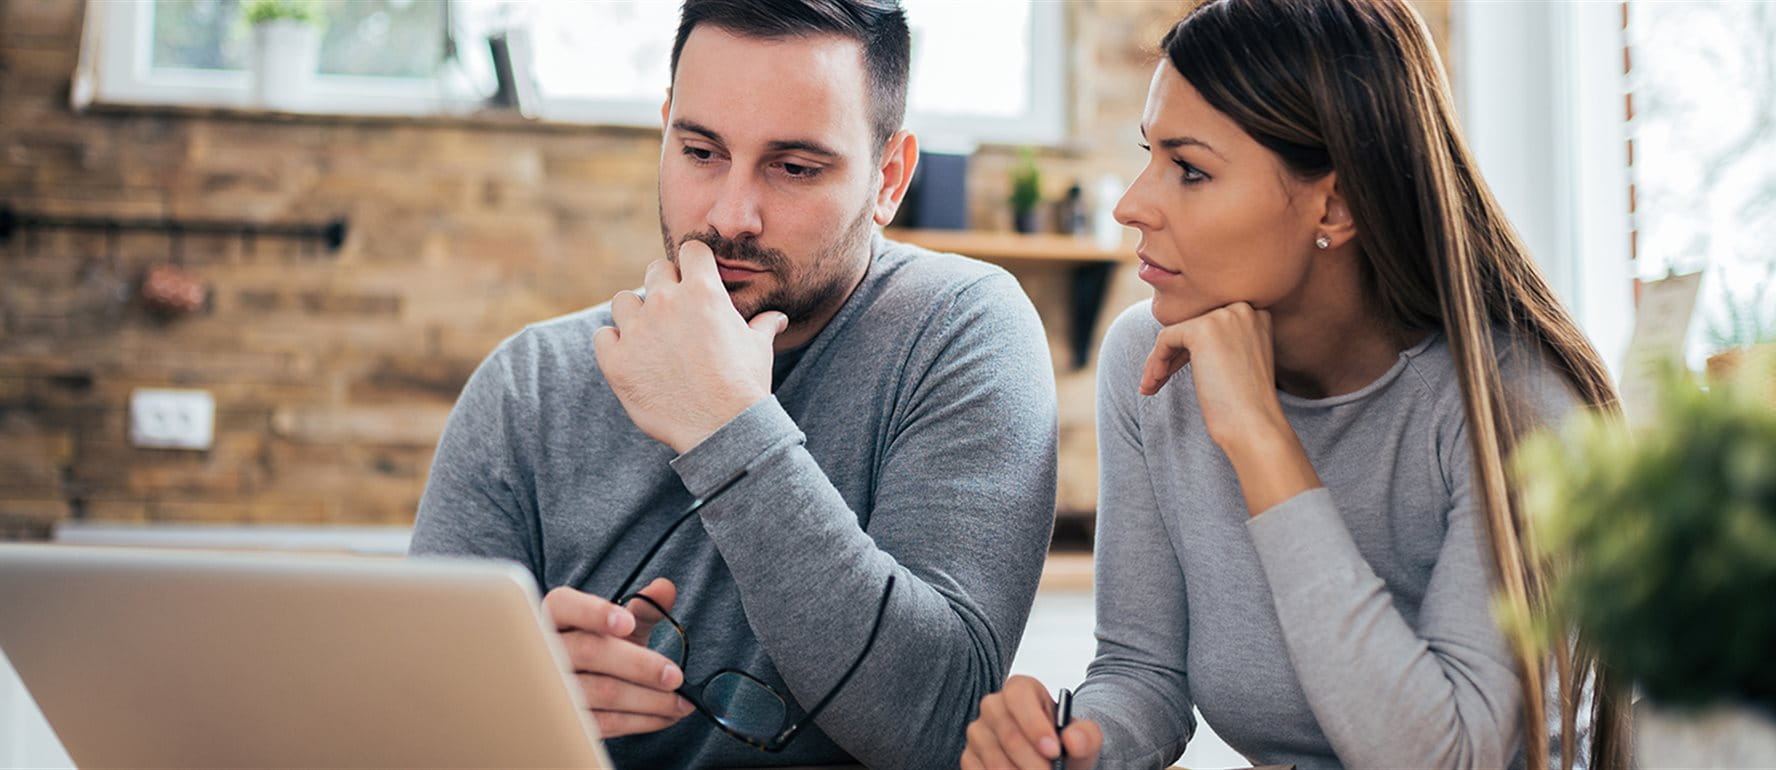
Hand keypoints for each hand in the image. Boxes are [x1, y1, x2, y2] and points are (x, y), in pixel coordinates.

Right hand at [542, 578, 694, 736]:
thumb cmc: (598, 646)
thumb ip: (643, 606)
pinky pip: (605, 722)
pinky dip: (642, 720)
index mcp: (557, 615)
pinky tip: (665, 715)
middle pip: (590, 652)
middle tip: (674, 676)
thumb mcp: (617, 624)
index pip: (564, 605)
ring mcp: (552, 687)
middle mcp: (546, 649)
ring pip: (602, 692)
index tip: (627, 622)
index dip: (594, 613)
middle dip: (639, 665)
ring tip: (680, 702)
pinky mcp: (566, 719)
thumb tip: (665, 588)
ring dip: (649, 700)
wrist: (578, 687)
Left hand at [593, 240, 788, 453]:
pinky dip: (613, 344)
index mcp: (703, 291)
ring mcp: (637, 331)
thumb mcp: (759, 349)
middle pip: (655, 270)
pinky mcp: (616, 360)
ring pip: (623, 301)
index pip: (691, 250)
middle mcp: (666, 302)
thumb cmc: (744, 386)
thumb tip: (776, 318)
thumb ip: (762, 325)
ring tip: (648, 336)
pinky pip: (602, 336)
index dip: (694, 264)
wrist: (721, 428)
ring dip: (634, 313)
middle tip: (674, 312)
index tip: (695, 279)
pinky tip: (631, 357)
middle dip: (664, 285)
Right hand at [962, 675, 1101, 769]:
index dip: (1035, 724)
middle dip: (1032, 761)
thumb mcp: (1082, 737)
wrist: (1053, 760)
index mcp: (1020, 690)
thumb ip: (1085, 735)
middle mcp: (993, 706)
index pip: (1019, 697)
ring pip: (994, 757)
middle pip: (1007, 733)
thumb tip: (1073, 740)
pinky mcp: (969, 756)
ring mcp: (978, 732)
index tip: (1053, 750)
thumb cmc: (1063, 743)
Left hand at [1140, 302, 1319, 514]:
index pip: (1209, 324)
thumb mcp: (1238, 361)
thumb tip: (1178, 336)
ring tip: (1151, 387)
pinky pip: (1165, 339)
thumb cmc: (1246, 404)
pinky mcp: (1203, 329)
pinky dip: (1155, 361)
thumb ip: (1220, 342)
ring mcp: (1224, 316)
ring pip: (1175, 332)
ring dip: (1158, 360)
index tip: (1174, 373)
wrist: (1254, 424)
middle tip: (1157, 381)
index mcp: (1256, 314)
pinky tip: (1154, 383)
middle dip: (1171, 355)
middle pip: (1191, 326)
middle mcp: (1243, 308)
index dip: (1188, 350)